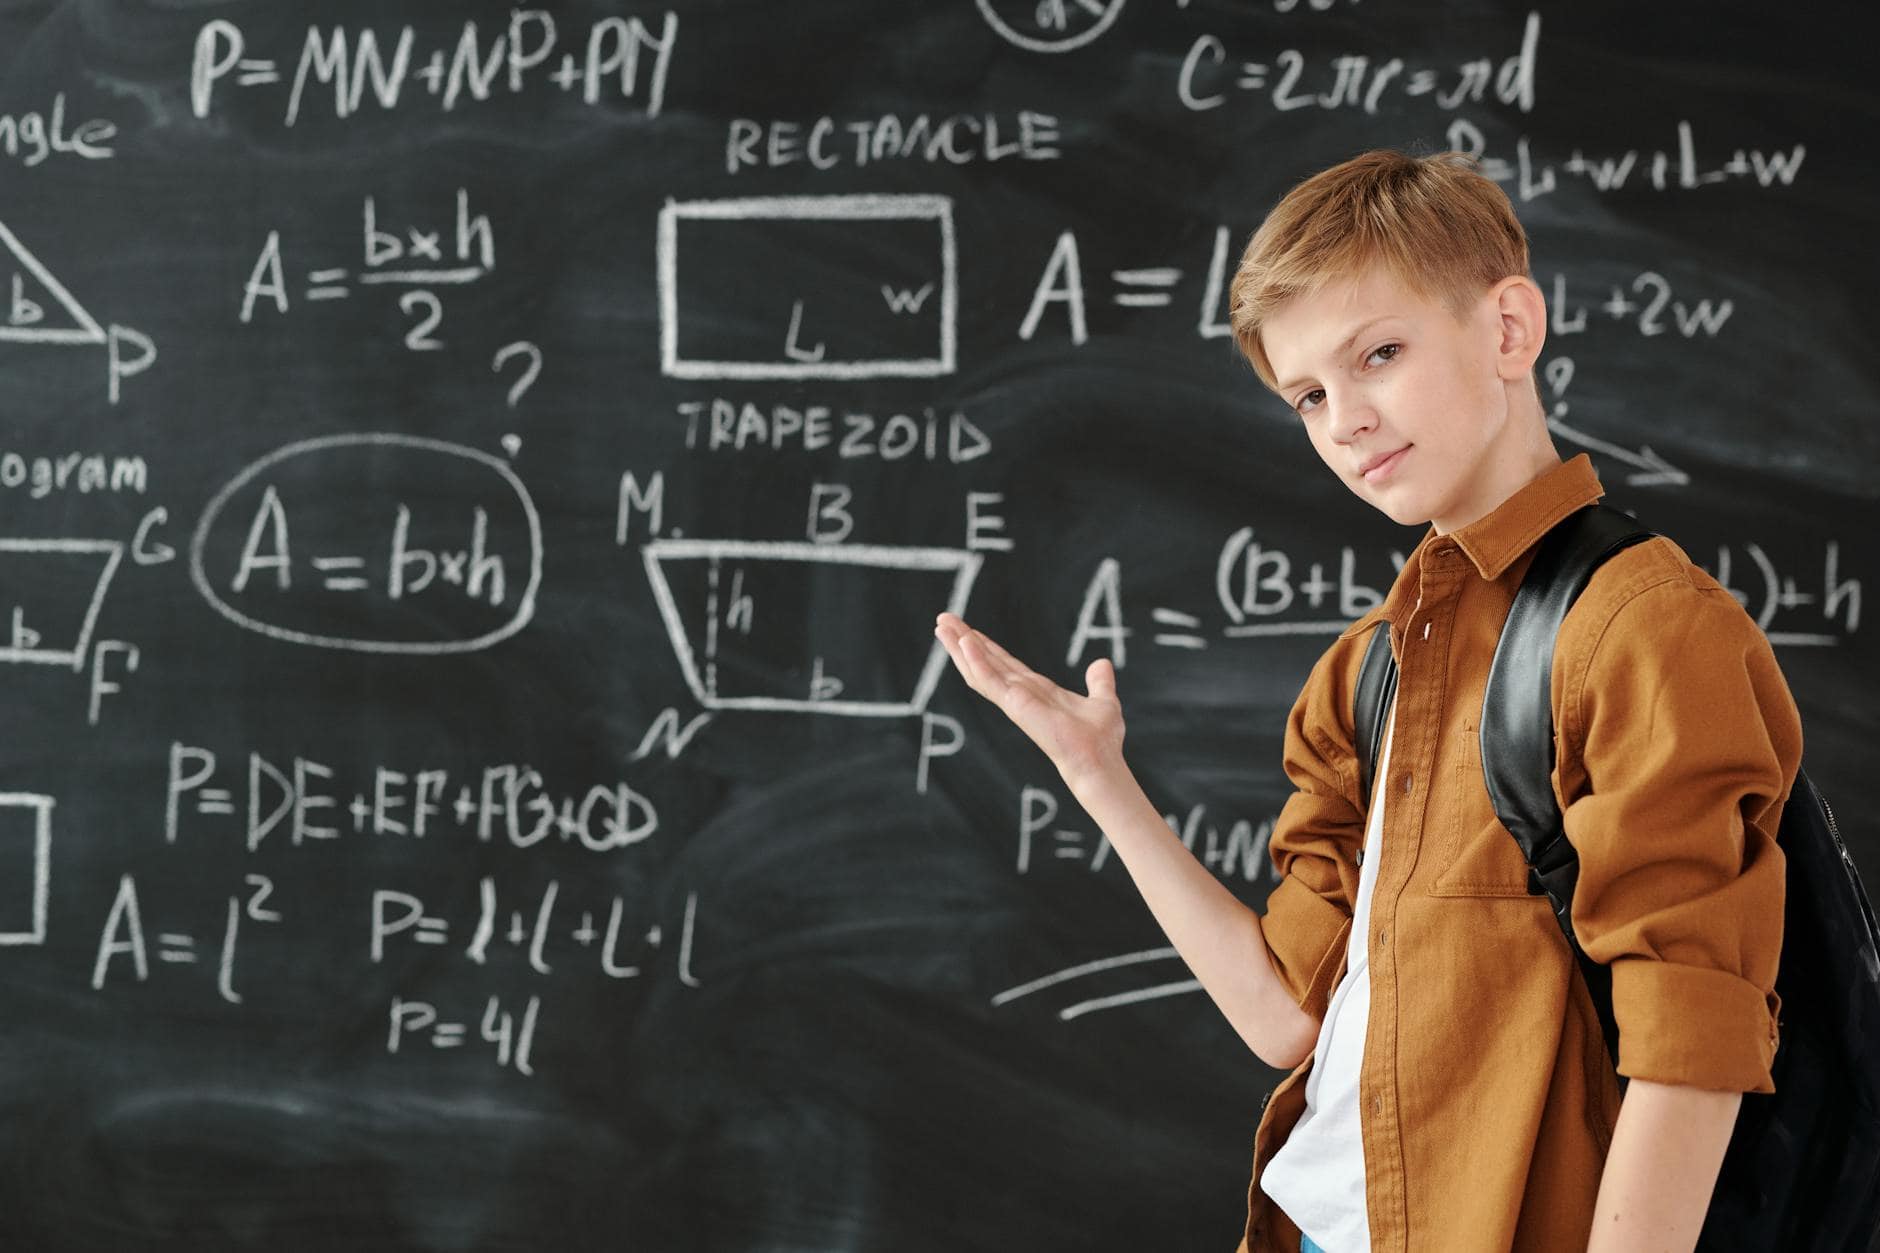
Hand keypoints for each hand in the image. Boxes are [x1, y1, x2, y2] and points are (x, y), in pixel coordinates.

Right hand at [933, 611, 1125, 791]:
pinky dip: (976, 661)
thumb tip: (1102, 663)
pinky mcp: (1014, 704)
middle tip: (943, 619)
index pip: (1004, 664)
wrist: (1099, 760)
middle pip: (985, 662)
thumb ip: (1099, 682)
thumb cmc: (1101, 740)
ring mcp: (1014, 700)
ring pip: (979, 669)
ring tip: (941, 625)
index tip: (969, 630)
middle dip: (963, 641)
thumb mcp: (1103, 701)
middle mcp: (1020, 694)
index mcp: (1037, 691)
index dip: (986, 646)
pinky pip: (990, 679)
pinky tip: (965, 642)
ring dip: (960, 647)